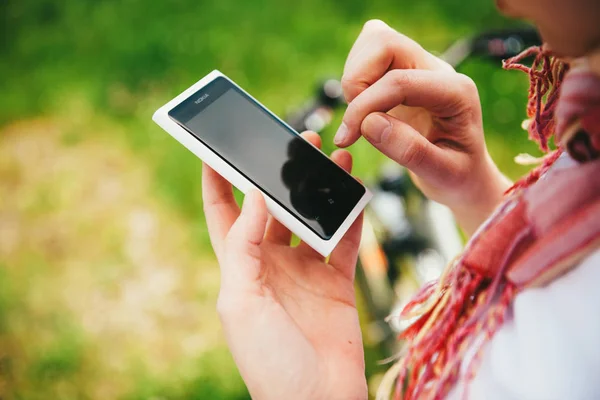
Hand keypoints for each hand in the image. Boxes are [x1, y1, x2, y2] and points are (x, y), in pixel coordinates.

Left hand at [203, 132, 366, 399]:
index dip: (218, 179)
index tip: (218, 145)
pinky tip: (356, 189)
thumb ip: (245, 245)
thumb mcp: (242, 300)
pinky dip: (351, 214)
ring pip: (311, 217)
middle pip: (273, 207)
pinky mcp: (336, 282)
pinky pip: (345, 240)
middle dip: (281, 173)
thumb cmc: (268, 360)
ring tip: (333, 156)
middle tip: (297, 139)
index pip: (223, 213)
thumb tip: (251, 193)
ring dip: (320, 187)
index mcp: (240, 268)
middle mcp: (271, 265)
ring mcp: (305, 272)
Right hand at [335, 20, 511, 234]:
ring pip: (373, 42)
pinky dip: (355, 79)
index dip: (365, 105)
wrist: (464, 176)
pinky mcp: (402, 71)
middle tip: (356, 121)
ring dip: (354, 79)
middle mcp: (438, 71)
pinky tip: (363, 111)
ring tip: (361, 118)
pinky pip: (369, 54)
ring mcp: (419, 67)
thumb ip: (410, 151)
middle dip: (357, 80)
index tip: (347, 137)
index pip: (400, 81)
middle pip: (384, 43)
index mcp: (455, 92)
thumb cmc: (458, 176)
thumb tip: (369, 123)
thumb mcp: (443, 174)